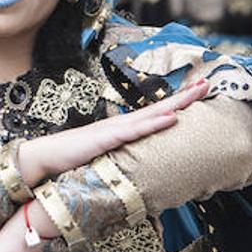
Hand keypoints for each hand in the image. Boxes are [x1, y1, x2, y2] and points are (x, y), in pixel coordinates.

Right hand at [17, 78, 207, 186]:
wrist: (45, 158)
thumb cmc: (72, 160)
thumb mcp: (104, 159)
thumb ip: (121, 158)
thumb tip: (137, 166)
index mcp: (122, 129)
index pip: (154, 114)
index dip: (176, 105)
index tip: (196, 96)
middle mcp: (121, 124)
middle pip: (158, 108)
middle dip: (184, 97)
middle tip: (207, 84)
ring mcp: (115, 129)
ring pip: (151, 114)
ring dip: (176, 104)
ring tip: (197, 94)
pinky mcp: (107, 138)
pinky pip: (136, 131)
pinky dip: (155, 123)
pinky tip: (172, 117)